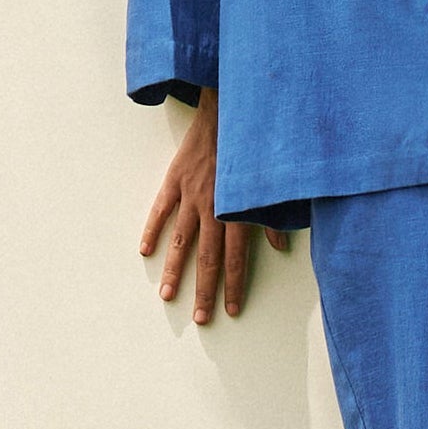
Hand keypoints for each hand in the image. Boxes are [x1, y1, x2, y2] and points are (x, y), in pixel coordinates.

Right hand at [139, 97, 257, 327]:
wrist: (231, 110)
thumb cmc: (253, 148)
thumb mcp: (270, 182)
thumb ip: (275, 216)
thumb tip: (281, 247)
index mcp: (238, 210)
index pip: (236, 258)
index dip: (234, 285)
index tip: (231, 310)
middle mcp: (213, 207)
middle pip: (207, 257)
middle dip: (204, 290)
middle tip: (200, 318)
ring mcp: (191, 194)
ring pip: (181, 240)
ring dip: (174, 270)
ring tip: (167, 296)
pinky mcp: (175, 179)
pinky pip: (161, 210)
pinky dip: (152, 230)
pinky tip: (146, 251)